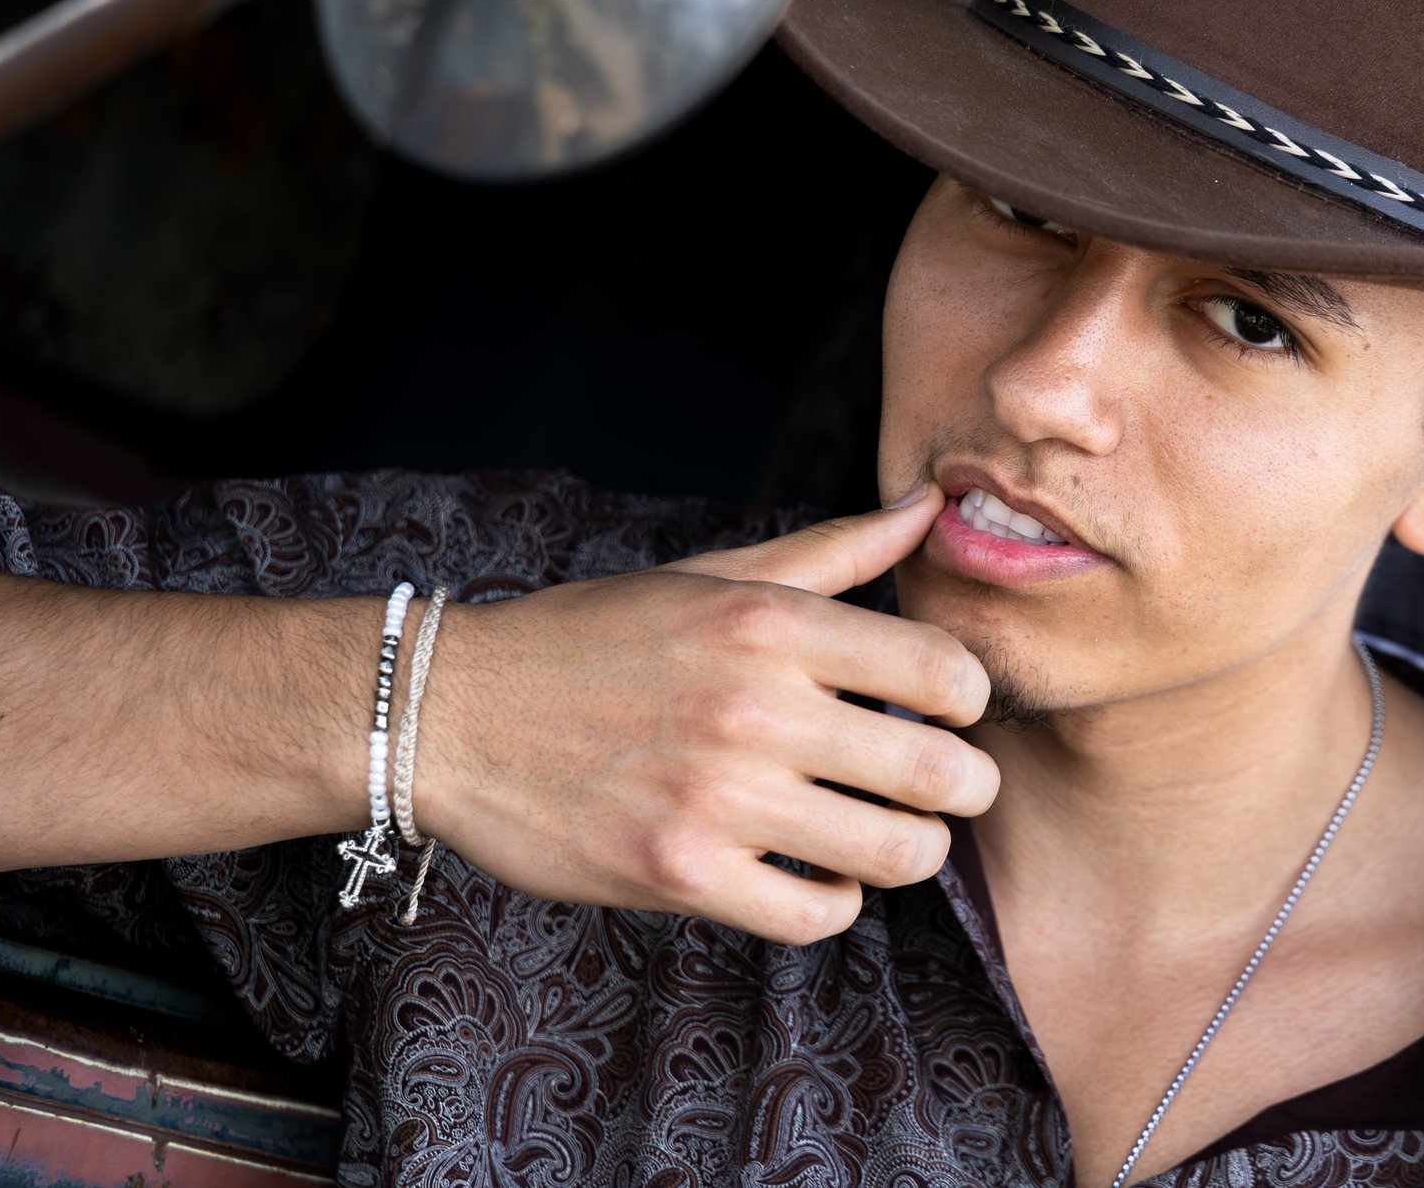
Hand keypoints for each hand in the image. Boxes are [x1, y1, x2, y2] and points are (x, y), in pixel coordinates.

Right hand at [412, 487, 995, 942]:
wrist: (452, 712)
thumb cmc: (594, 637)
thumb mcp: (713, 575)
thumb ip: (833, 550)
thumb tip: (928, 507)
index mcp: (771, 623)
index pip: (946, 669)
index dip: (972, 698)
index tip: (952, 710)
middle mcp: (755, 707)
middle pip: (940, 771)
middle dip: (966, 787)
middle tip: (950, 788)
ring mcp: (718, 797)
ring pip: (894, 853)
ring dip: (913, 851)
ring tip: (893, 835)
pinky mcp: (681, 875)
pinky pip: (816, 915)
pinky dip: (838, 901)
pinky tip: (821, 875)